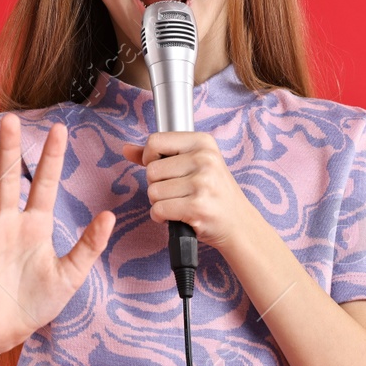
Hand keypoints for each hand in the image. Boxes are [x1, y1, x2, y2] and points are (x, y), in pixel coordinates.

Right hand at [0, 115, 114, 360]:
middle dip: (9, 150)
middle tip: (10, 118)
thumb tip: (110, 216)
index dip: (52, 159)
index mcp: (35, 227)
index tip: (59, 129)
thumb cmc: (34, 303)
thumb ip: (88, 247)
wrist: (1, 334)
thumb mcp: (69, 277)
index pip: (46, 186)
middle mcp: (6, 223)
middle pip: (8, 179)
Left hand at [119, 131, 260, 252]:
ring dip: (160, 203)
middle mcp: (204, 158)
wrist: (238, 224)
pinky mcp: (197, 206)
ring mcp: (202, 182)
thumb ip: (158, 155)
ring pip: (153, 191)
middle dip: (157, 185)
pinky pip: (158, 210)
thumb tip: (126, 149)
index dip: (150, 158)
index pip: (155, 141)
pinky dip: (161, 217)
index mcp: (203, 142)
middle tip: (177, 192)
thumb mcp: (191, 165)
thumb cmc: (213, 193)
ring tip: (180, 204)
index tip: (163, 170)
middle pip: (151, 170)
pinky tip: (178, 216)